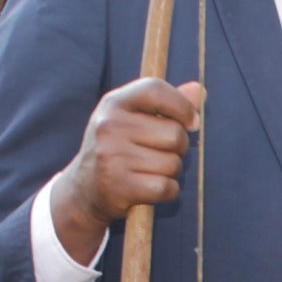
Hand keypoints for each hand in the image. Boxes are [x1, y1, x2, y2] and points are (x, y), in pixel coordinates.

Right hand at [51, 78, 205, 258]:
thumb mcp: (133, 119)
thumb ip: (166, 103)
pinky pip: (166, 188)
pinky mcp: (118, 186)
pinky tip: (150, 188)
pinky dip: (167, 191)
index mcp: (113, 103)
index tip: (192, 122)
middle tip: (160, 153)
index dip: (182, 106)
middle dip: (178, 148)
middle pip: (174, 134)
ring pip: (173, 164)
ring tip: (149, 171)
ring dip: (171, 172)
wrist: (83, 190)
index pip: (155, 90)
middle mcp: (109, 126)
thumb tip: (198, 90)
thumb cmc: (117, 149)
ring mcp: (112, 156)